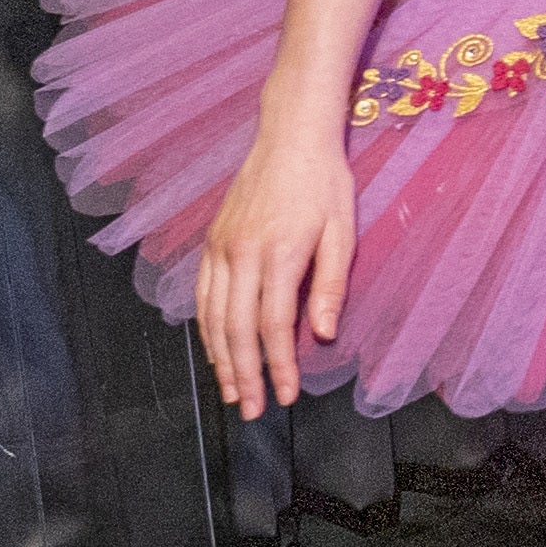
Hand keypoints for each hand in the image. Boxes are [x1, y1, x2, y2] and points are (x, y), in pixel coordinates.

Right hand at [193, 128, 358, 417]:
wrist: (289, 137)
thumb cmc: (323, 183)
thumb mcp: (342, 231)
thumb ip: (331, 285)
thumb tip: (324, 334)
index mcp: (279, 253)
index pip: (274, 325)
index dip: (278, 365)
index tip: (285, 396)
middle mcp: (242, 254)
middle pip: (236, 329)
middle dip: (244, 375)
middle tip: (252, 409)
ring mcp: (221, 248)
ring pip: (212, 316)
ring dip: (221, 360)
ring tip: (231, 392)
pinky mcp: (211, 242)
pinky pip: (203, 295)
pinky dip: (206, 329)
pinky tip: (215, 351)